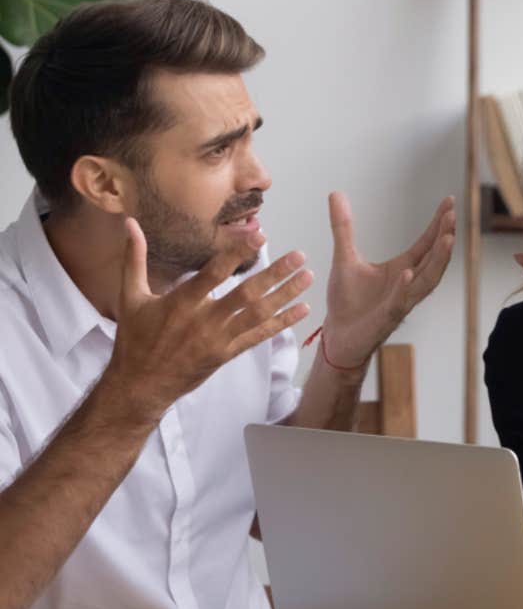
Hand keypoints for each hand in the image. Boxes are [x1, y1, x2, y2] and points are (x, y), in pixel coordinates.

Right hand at [105, 218, 312, 418]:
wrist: (141, 386)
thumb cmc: (135, 339)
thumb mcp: (129, 297)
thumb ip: (134, 258)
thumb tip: (130, 222)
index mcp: (180, 303)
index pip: (213, 274)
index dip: (237, 254)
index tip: (260, 236)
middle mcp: (203, 321)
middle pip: (245, 295)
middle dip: (275, 275)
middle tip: (299, 256)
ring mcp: (218, 340)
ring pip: (258, 315)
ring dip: (285, 296)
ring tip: (307, 276)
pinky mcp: (227, 354)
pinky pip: (258, 337)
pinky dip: (282, 323)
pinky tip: (302, 310)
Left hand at [321, 192, 454, 368]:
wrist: (337, 336)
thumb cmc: (347, 301)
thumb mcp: (344, 257)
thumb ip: (343, 227)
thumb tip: (336, 193)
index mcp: (402, 269)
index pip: (426, 243)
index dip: (438, 224)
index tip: (449, 202)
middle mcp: (407, 284)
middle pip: (433, 258)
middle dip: (444, 237)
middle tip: (453, 215)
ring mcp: (400, 301)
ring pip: (427, 280)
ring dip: (438, 260)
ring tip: (447, 238)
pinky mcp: (386, 317)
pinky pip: (399, 301)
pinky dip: (405, 287)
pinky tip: (409, 272)